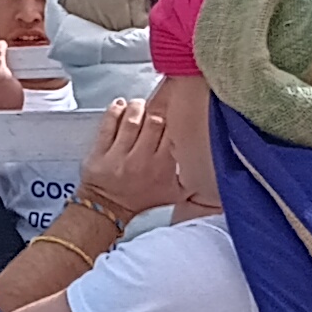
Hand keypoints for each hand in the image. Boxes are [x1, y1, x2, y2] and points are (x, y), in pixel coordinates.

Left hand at [74, 96, 185, 223]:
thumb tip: (211, 160)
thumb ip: (192, 178)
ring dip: (136, 107)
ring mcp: (119, 155)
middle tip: (156, 107)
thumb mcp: (175, 193)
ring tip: (139, 104)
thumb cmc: (141, 198)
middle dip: (156, 109)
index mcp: (162, 167)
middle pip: (153, 122)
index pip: (172, 133)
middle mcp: (141, 160)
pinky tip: (119, 104)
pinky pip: (107, 126)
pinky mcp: (99, 152)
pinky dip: (114, 111)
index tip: (175, 110)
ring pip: (131, 121)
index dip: (174, 117)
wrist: (109, 207)